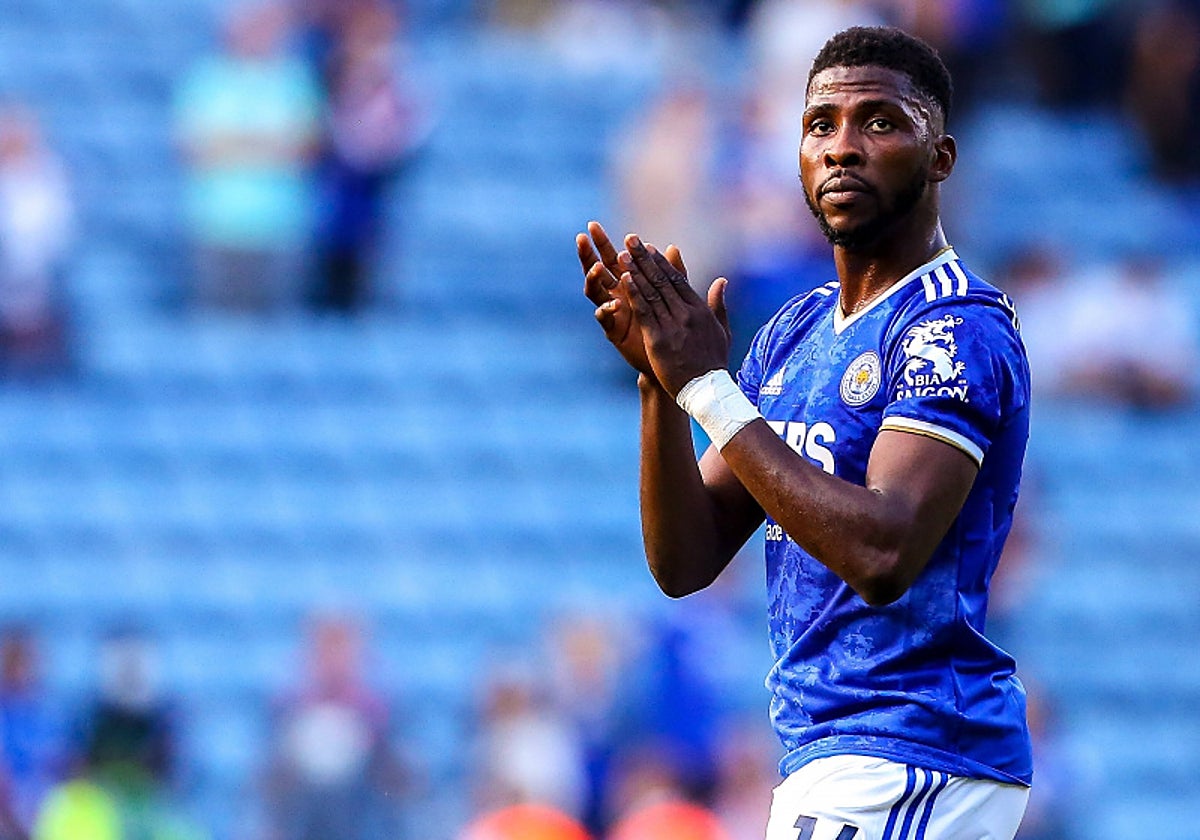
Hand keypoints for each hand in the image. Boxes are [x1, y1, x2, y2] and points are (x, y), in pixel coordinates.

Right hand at [578, 221, 688, 379]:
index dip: (602, 243)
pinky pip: (604, 318)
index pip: (611, 258)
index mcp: (628, 284)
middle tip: (582, 237)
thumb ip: (673, 273)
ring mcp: (612, 313)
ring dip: (594, 279)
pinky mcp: (614, 331)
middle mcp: (616, 295)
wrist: (672, 357)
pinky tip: (612, 303)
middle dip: (588, 254)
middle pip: (596, 270)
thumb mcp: (674, 295)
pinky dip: (606, 309)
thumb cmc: (672, 325)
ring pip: (595, 292)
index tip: (592, 225)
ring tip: (597, 267)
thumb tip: (673, 247)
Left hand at [618, 234, 731, 397]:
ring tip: (623, 254)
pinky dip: (634, 293)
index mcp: (699, 310)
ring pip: (651, 292)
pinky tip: (624, 279)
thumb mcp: (722, 330)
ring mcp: (672, 325)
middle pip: (662, 280)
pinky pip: (644, 311)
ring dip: (635, 270)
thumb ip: (718, 304)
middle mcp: (686, 313)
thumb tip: (722, 280)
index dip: (662, 262)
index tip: (650, 247)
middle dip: (644, 258)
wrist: (706, 389)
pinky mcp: (658, 338)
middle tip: (631, 239)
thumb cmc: (713, 362)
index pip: (678, 279)